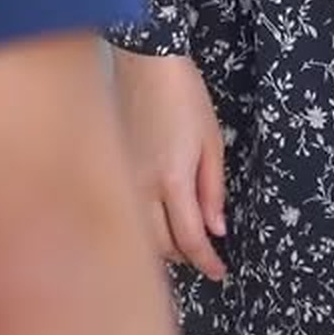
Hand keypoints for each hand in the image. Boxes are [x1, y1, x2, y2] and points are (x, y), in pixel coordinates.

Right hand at [111, 47, 227, 281]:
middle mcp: (142, 189)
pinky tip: (157, 222)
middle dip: (186, 256)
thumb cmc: (184, 95)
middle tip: (205, 254)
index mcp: (172, 180)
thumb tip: (216, 229)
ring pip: (141, 235)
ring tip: (183, 241)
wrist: (144, 63)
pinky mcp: (113, 173)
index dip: (207, 261)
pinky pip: (129, 215)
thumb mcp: (211, 140)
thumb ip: (213, 189)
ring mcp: (123, 182)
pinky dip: (144, 228)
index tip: (220, 271)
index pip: (190, 238)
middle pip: (162, 246)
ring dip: (163, 247)